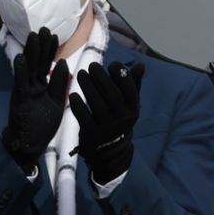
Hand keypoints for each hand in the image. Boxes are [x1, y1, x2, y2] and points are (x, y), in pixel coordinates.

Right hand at [4, 27, 70, 169]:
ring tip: (32, 36)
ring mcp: (24, 92)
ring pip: (28, 69)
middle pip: (37, 62)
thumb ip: (59, 84)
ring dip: (30, 52)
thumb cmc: (42, 125)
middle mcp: (32, 86)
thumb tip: (61, 63)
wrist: (28, 145)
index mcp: (42, 87)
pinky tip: (21, 58)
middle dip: (40, 46)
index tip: (53, 35)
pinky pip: (20, 84)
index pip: (46, 65)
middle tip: (42, 29)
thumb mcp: (57, 103)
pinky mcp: (19, 101)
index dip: (49, 50)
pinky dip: (20, 71)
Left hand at [70, 62, 143, 183]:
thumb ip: (132, 85)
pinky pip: (84, 118)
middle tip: (92, 65)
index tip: (112, 64)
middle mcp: (122, 119)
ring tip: (81, 74)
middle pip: (112, 94)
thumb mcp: (128, 105)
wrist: (109, 150)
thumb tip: (140, 65)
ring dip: (88, 87)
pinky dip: (78, 106)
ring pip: (97, 104)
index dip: (121, 75)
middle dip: (101, 77)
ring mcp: (107, 127)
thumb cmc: (118, 119)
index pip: (130, 89)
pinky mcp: (92, 134)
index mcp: (133, 109)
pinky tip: (72, 94)